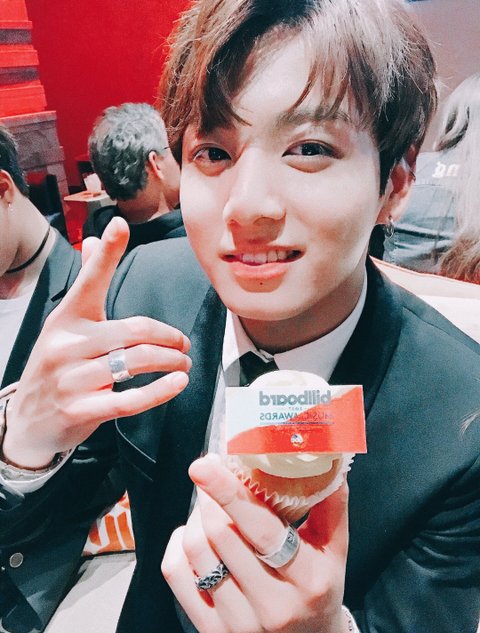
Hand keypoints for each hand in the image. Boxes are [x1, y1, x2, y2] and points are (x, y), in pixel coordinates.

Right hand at [3, 218, 190, 467]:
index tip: (120, 224)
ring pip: (136, 362)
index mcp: (65, 319)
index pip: (89, 281)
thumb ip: (86, 282)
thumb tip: (94, 238)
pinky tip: (178, 382)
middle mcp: (66, 345)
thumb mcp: (66, 324)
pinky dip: (160, 391)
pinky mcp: (81, 410)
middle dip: (168, 337)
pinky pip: (130, 399)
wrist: (28, 419)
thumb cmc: (57, 365)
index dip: (106, 253)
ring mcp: (72, 379)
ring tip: (182, 362)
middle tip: (183, 344)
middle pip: (133, 330)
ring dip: (170, 361)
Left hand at [162, 454, 348, 632]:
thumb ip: (331, 504)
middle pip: (221, 534)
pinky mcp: (210, 631)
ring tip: (208, 504)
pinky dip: (179, 542)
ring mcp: (238, 622)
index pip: (262, 529)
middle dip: (210, 494)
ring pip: (196, 550)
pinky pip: (176, 573)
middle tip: (212, 472)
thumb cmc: (319, 587)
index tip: (206, 464)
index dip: (229, 492)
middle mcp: (272, 604)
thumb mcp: (335, 550)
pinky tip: (195, 534)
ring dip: (196, 515)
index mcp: (307, 579)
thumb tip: (326, 456)